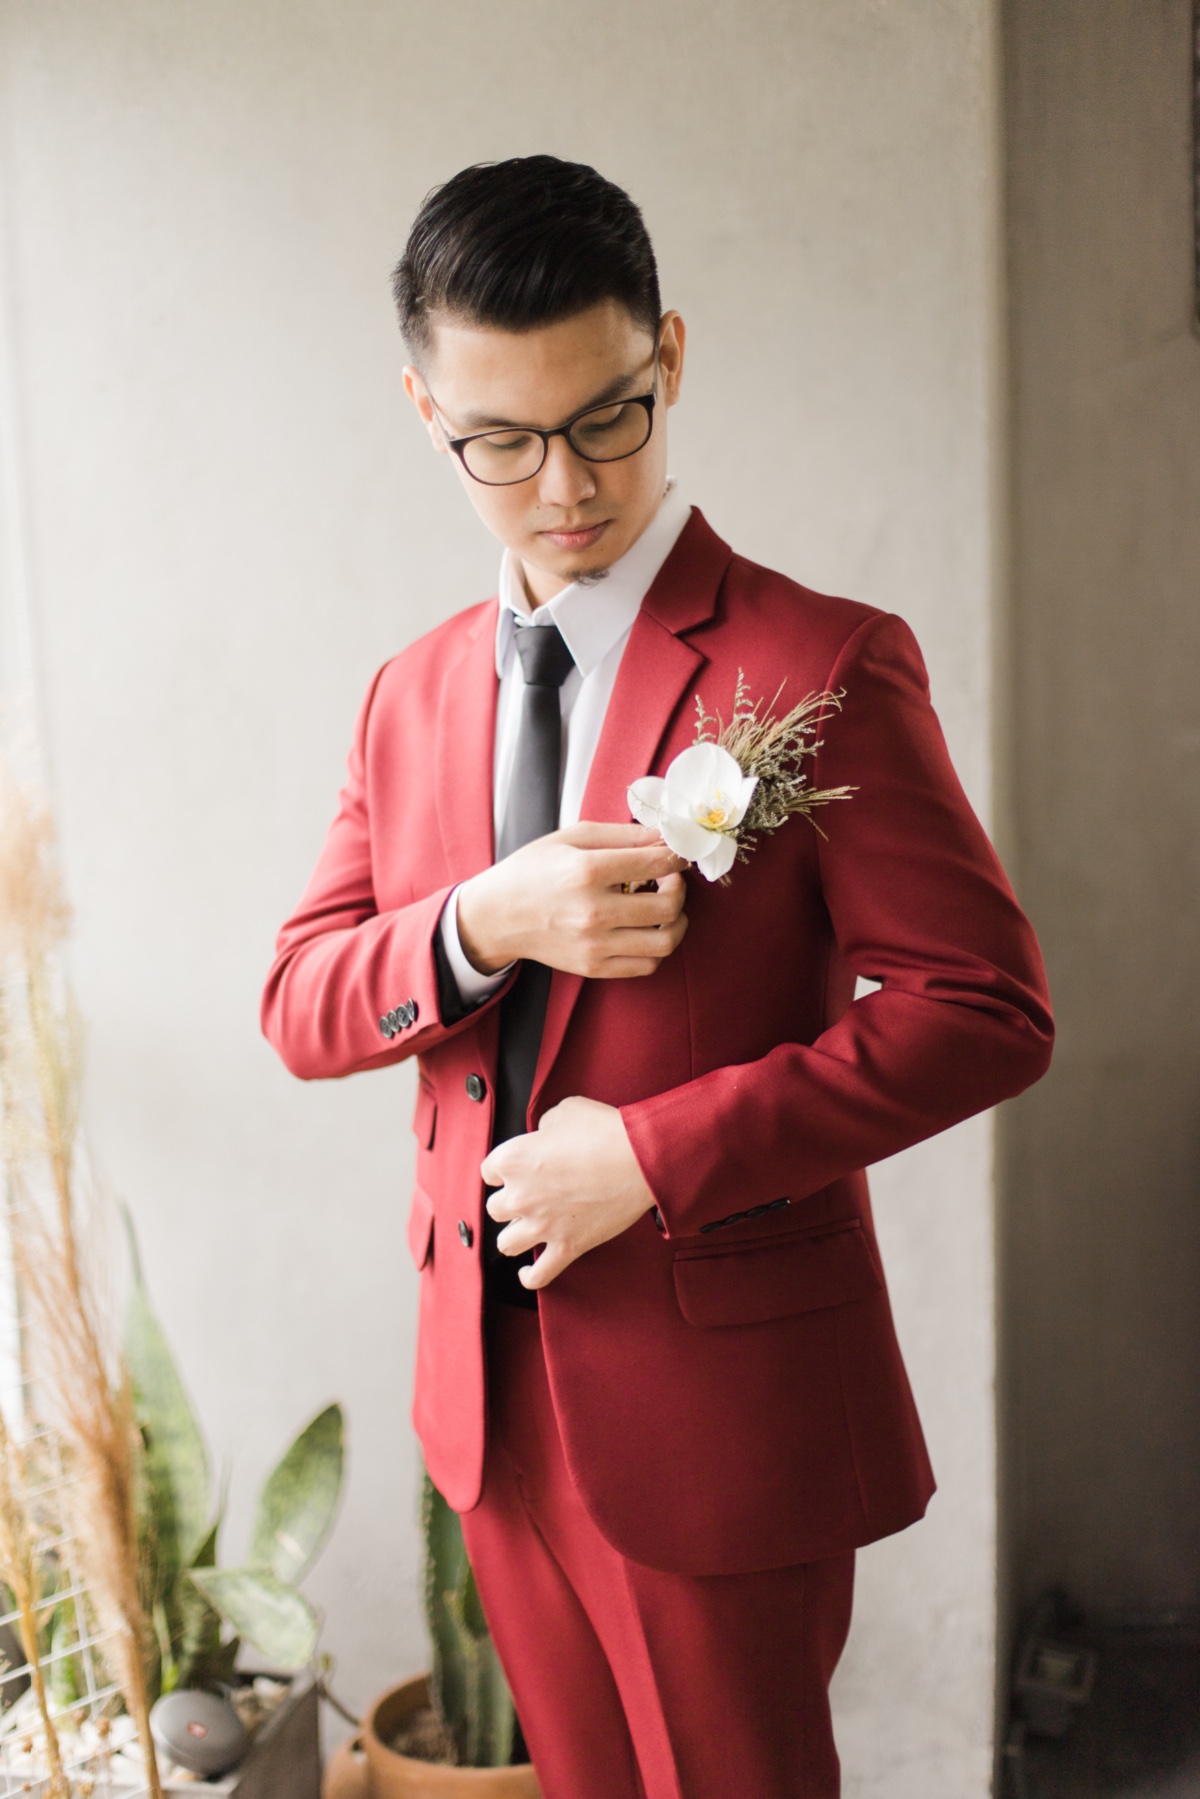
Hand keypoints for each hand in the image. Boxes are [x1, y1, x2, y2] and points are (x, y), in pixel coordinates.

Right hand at [456, 822, 688, 978]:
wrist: (496, 916)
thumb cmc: (533, 871)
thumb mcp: (572, 837)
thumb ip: (623, 834)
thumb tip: (665, 836)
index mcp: (587, 871)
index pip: (657, 863)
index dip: (677, 856)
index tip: (677, 854)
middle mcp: (593, 912)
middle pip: (669, 905)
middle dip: (680, 887)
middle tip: (670, 879)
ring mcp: (594, 945)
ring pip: (666, 941)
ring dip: (677, 921)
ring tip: (665, 907)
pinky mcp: (593, 967)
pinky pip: (647, 965)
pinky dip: (658, 947)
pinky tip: (647, 929)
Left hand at [481, 1097, 656, 1288]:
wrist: (640, 1158)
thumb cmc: (605, 1131)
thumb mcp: (565, 1111)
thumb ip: (544, 1126)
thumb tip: (545, 1137)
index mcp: (513, 1159)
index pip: (489, 1171)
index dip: (505, 1169)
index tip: (519, 1170)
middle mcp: (520, 1195)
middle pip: (495, 1208)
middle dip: (511, 1201)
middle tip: (531, 1194)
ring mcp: (541, 1225)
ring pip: (506, 1242)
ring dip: (515, 1234)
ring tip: (528, 1228)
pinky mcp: (566, 1246)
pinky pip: (538, 1275)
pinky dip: (530, 1276)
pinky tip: (528, 1271)